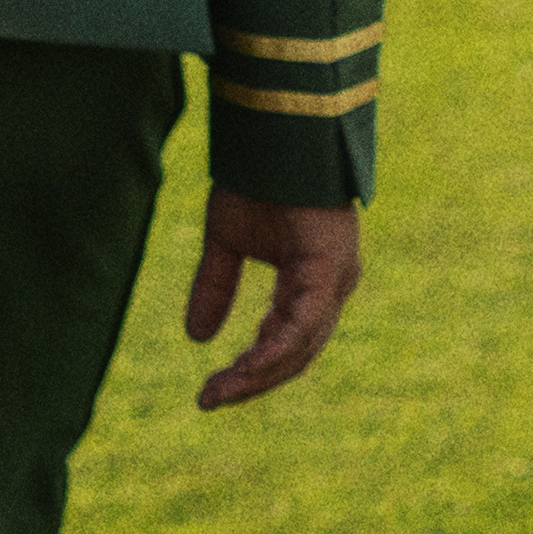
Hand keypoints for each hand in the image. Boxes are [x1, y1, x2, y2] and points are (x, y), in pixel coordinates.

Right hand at [184, 194, 357, 411]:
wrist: (273, 133)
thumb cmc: (257, 178)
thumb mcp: (226, 241)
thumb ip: (216, 287)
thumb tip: (196, 338)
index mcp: (314, 282)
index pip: (287, 342)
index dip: (252, 369)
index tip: (212, 390)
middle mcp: (332, 286)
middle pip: (297, 354)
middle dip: (252, 382)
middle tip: (210, 400)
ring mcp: (336, 279)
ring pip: (301, 346)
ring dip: (258, 374)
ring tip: (218, 392)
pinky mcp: (330, 269)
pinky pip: (302, 324)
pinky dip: (273, 350)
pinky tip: (245, 368)